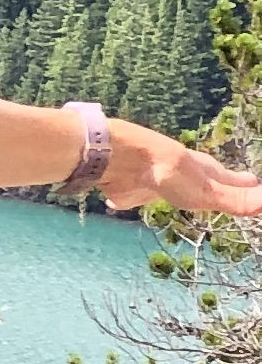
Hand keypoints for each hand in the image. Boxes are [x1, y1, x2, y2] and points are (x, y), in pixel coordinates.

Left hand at [108, 116, 261, 218]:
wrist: (124, 159)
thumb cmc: (170, 174)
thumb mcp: (209, 192)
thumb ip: (237, 200)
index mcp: (205, 172)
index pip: (232, 179)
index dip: (244, 183)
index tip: (254, 181)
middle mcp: (182, 172)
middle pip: (203, 178)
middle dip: (215, 182)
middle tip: (225, 182)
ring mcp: (155, 179)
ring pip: (169, 184)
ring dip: (175, 187)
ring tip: (180, 192)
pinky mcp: (129, 189)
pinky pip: (129, 195)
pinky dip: (125, 199)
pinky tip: (115, 204)